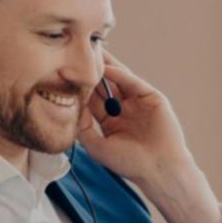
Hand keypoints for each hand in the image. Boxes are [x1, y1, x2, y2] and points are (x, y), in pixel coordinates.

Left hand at [76, 48, 199, 194]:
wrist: (159, 170)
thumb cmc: (130, 164)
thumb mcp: (98, 147)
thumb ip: (83, 128)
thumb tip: (70, 107)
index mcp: (111, 123)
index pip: (92, 100)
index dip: (79, 89)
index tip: (62, 76)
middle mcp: (124, 110)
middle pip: (104, 86)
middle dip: (91, 73)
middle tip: (73, 55)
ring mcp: (138, 103)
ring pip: (119, 80)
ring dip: (105, 67)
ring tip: (89, 53)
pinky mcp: (152, 98)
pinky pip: (133, 83)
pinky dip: (120, 74)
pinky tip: (106, 68)